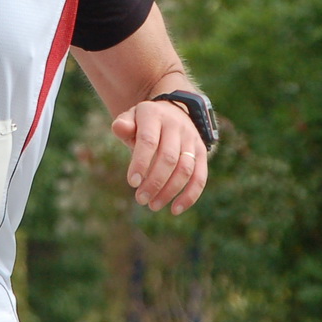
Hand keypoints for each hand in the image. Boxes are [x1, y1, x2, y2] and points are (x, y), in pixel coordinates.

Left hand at [112, 98, 208, 214]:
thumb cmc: (143, 123)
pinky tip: (175, 209)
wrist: (170, 112)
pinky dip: (190, 195)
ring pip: (185, 169)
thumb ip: (124, 125)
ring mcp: (191, 138)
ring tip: (153, 205)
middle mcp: (176, 126)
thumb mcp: (131, 118)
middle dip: (154, 182)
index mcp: (155, 116)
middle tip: (141, 199)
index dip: (141, 162)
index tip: (132, 183)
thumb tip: (119, 127)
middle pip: (168, 158)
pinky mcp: (202, 152)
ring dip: (170, 191)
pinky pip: (200, 176)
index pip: (149, 141)